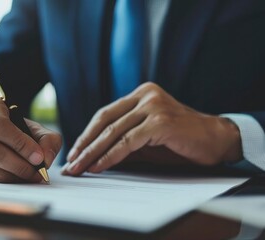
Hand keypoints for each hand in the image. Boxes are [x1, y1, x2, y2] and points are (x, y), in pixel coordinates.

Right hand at [0, 95, 61, 182]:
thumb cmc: (14, 128)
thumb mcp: (33, 126)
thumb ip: (47, 139)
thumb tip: (45, 159)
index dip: (20, 144)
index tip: (38, 157)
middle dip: (17, 164)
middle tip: (36, 172)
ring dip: (12, 175)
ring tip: (30, 176)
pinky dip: (4, 179)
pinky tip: (17, 177)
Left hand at [63, 82, 241, 175]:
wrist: (217, 139)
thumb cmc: (181, 140)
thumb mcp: (146, 137)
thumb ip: (123, 140)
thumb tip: (93, 157)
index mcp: (140, 94)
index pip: (105, 114)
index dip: (87, 134)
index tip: (74, 153)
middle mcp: (145, 95)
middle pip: (104, 121)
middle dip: (84, 144)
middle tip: (71, 164)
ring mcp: (153, 106)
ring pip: (113, 131)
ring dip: (93, 152)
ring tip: (79, 168)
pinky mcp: (161, 121)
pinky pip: (128, 141)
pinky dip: (111, 156)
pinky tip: (99, 166)